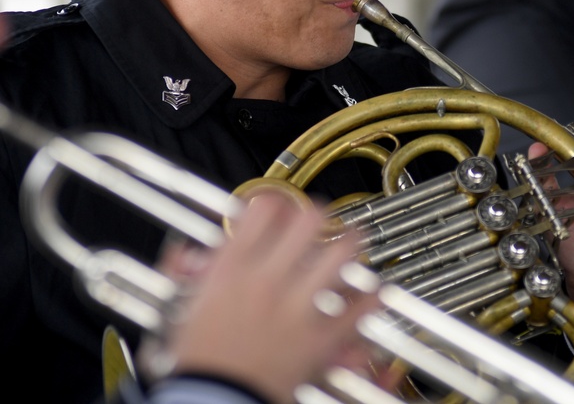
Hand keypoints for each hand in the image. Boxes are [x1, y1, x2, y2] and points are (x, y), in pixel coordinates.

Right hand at [143, 193, 380, 403]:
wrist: (212, 401)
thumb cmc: (197, 360)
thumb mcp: (183, 309)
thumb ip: (184, 274)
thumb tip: (183, 252)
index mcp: (233, 270)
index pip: (262, 212)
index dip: (275, 202)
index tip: (281, 206)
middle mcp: (267, 281)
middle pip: (308, 223)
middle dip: (319, 214)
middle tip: (322, 217)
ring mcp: (296, 308)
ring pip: (340, 256)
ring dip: (351, 244)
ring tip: (355, 240)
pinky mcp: (318, 339)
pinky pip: (357, 310)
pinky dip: (372, 298)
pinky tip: (376, 290)